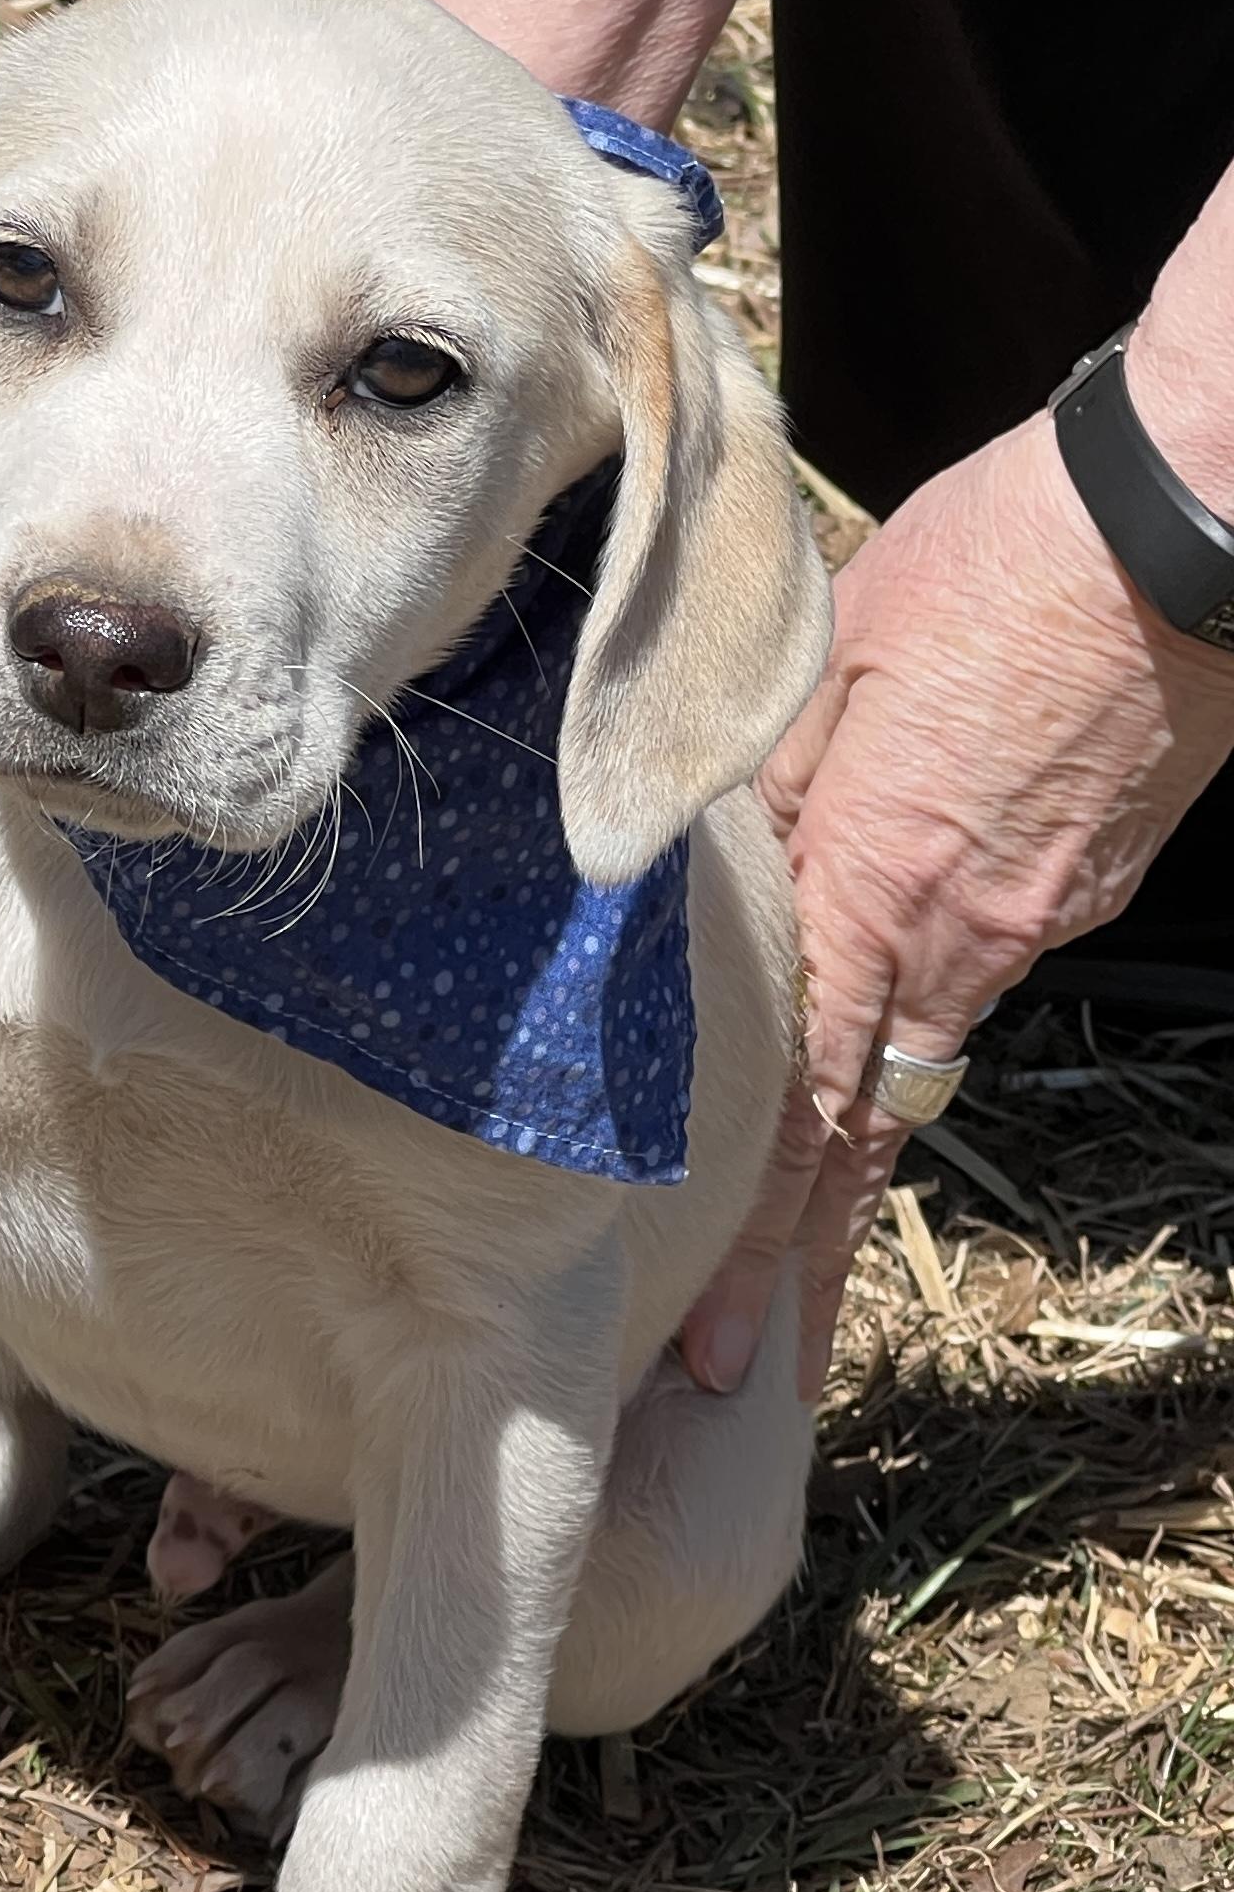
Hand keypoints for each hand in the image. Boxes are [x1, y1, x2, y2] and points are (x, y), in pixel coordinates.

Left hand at [683, 401, 1233, 1400]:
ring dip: (856, 1148)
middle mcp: (963, 943)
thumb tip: (707, 877)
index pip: (802, 1123)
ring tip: (796, 1234)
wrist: (1184, 525)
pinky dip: (921, 1012)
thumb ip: (764, 795)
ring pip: (920, 1057)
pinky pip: (974, 972)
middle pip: (866, 1138)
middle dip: (805, 1266)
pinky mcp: (1084, 881)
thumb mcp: (831, 667)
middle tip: (752, 1366)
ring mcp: (1036, 920)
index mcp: (878, 900)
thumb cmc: (992, 567)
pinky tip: (882, 1000)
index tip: (717, 1349)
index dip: (755, 1250)